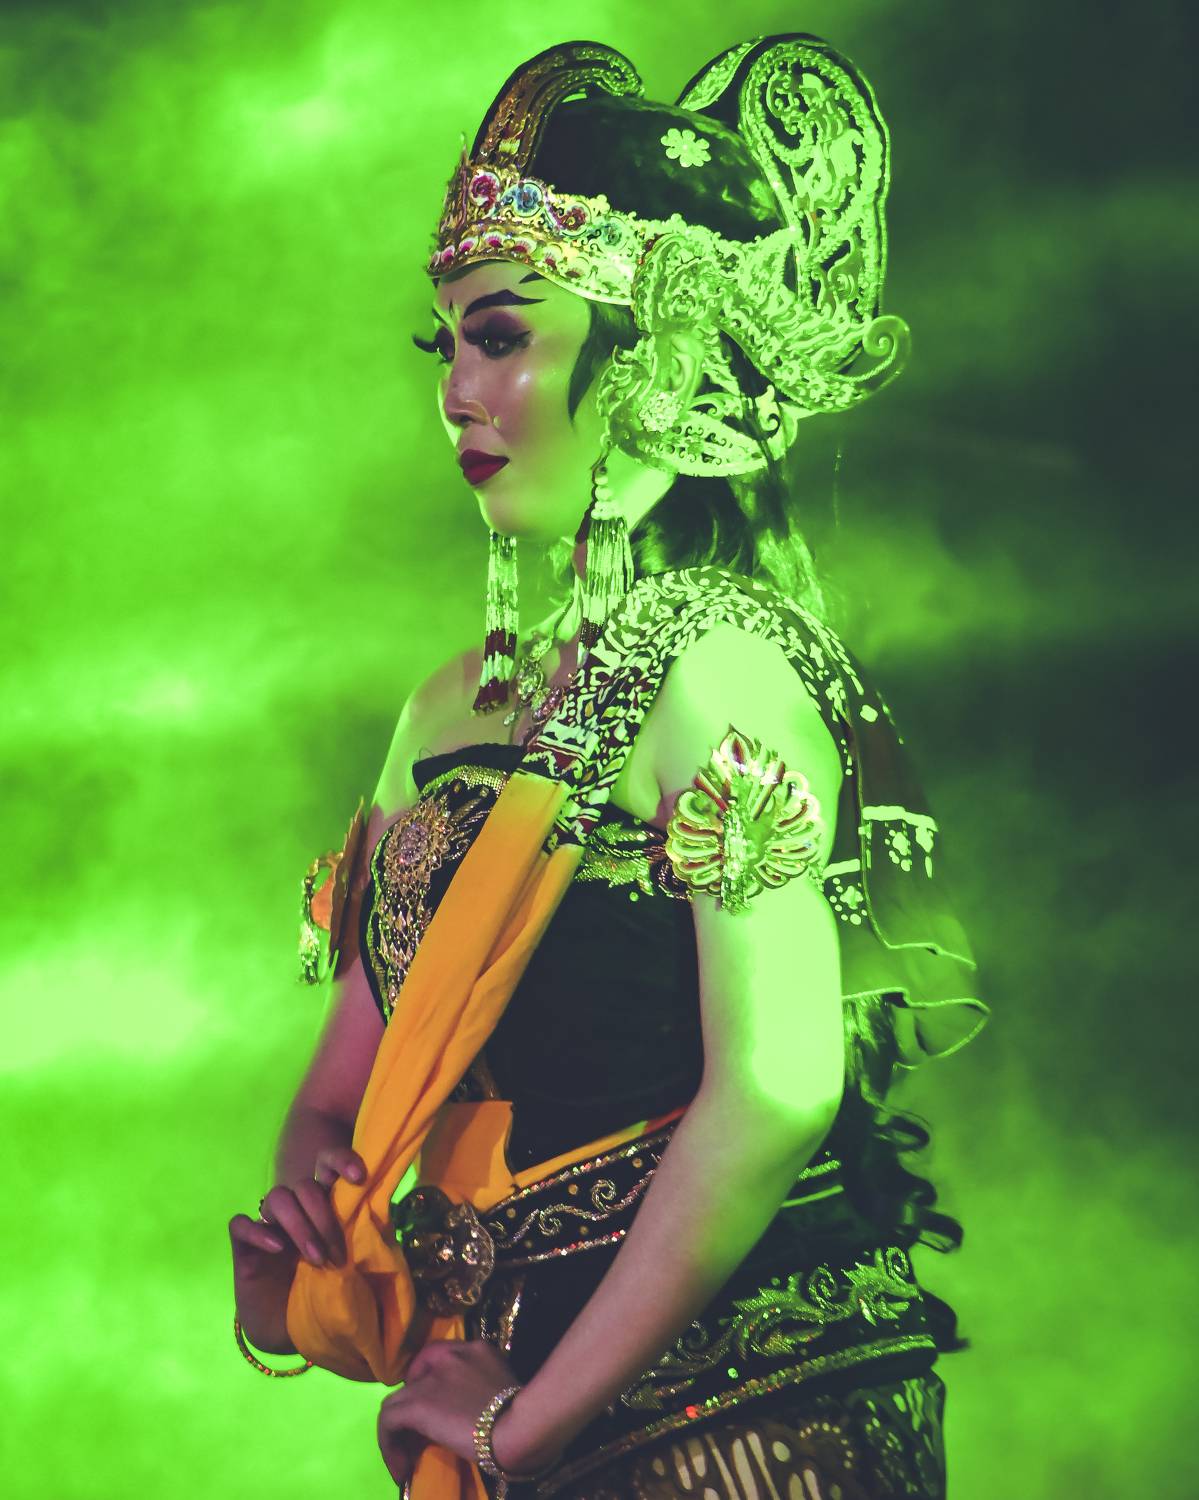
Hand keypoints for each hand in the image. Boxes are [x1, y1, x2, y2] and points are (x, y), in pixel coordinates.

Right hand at [227, 1146, 365, 1353]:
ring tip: (315, 1258)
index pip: (327, 1165)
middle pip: (305, 1185)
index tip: (360, 1176)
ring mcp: (268, 1228)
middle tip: (336, 1253)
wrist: (293, 1334)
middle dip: (324, 1216)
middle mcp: (296, 1212)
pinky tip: (277, 1249)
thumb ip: (369, 1240)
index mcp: (323, 1208)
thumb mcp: (355, 1267)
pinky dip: (258, 1231)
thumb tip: (392, 1220)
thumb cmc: (328, 1296)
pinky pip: (240, 1225)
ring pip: (277, 1198)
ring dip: (299, 1225)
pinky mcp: (243, 1250)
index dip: (341, 1160)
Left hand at [377, 1340, 565, 1487]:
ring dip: (397, 1433)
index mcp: (476, 1349)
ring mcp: (432, 1378)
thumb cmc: (524, 1414)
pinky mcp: (419, 1403)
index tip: (435, 1415)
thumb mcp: (505, 1388)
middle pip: (414, 1378)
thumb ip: (485, 1387)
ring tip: (405, 1458)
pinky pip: (388, 1421)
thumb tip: (475, 1414)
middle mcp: (450, 1355)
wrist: (521, 1426)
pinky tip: (401, 1468)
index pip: (438, 1359)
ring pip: (395, 1401)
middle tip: (419, 1438)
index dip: (430, 1386)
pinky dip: (389, 1445)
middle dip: (411, 1407)